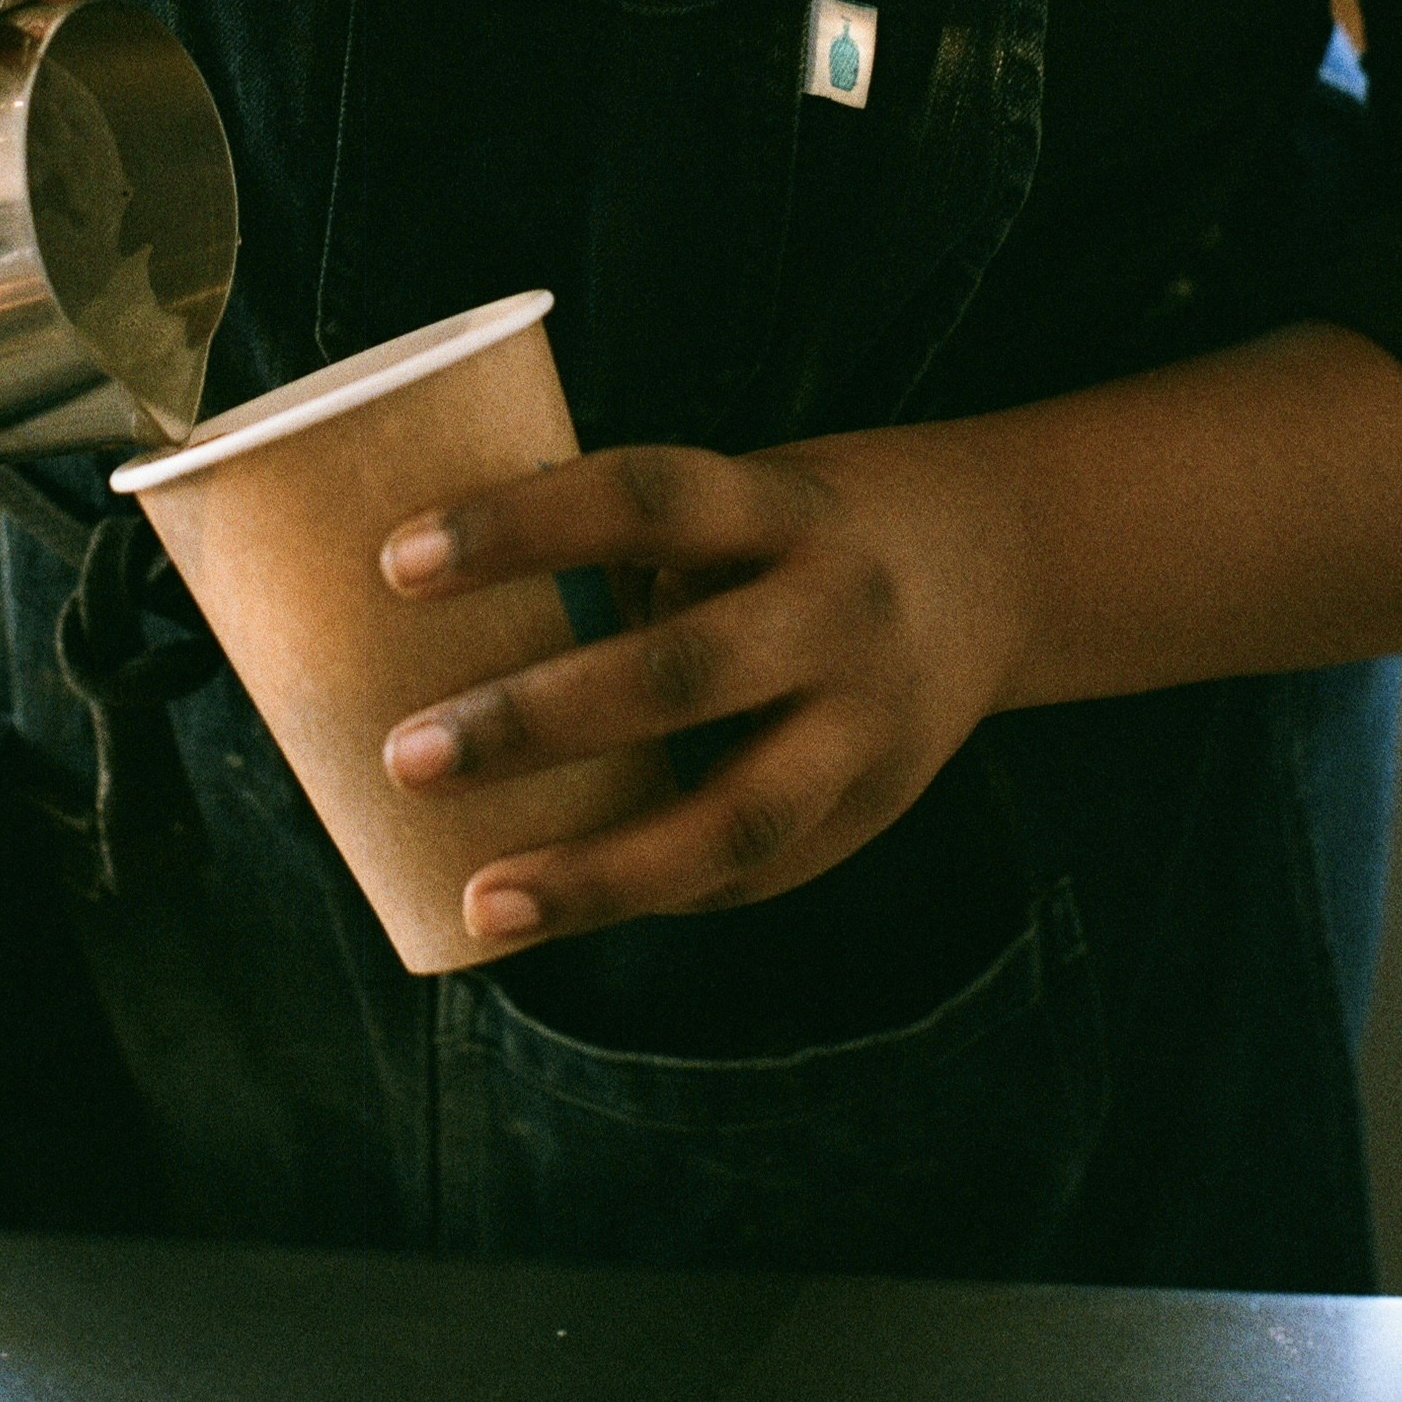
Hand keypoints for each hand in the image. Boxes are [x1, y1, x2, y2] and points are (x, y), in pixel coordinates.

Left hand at [377, 429, 1028, 946]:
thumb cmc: (800, 520)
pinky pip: (756, 874)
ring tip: (483, 896)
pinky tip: (559, 909)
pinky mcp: (879, 808)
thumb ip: (627, 547)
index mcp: (783, 504)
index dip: (519, 525)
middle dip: (536, 721)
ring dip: (599, 867)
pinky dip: (653, 893)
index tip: (394, 562)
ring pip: (735, 817)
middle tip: (403, 753)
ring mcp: (872, 723)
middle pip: (683, 673)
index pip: (643, 497)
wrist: (1008, 560)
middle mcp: (837, 610)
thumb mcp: (738, 492)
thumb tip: (431, 615)